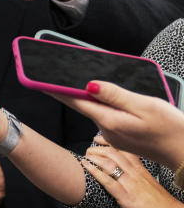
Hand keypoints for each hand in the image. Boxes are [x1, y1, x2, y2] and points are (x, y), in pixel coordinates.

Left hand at [52, 81, 183, 168]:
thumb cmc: (171, 129)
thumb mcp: (144, 106)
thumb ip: (115, 95)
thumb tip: (88, 85)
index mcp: (109, 120)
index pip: (75, 101)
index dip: (56, 88)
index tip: (38, 79)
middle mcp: (107, 129)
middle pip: (84, 104)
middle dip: (73, 88)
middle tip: (60, 71)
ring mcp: (114, 134)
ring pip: (97, 109)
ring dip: (92, 96)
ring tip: (87, 79)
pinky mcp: (123, 136)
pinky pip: (108, 116)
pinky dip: (105, 105)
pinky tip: (112, 97)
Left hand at [82, 145, 183, 207]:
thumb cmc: (162, 205)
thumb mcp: (149, 184)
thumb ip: (137, 176)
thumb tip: (123, 172)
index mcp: (141, 169)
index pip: (124, 149)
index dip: (109, 141)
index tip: (98, 138)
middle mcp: (135, 173)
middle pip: (113, 152)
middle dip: (97, 148)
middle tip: (88, 150)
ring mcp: (130, 183)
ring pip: (108, 162)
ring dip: (93, 157)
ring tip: (86, 157)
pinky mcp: (125, 196)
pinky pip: (107, 180)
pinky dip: (94, 171)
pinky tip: (86, 166)